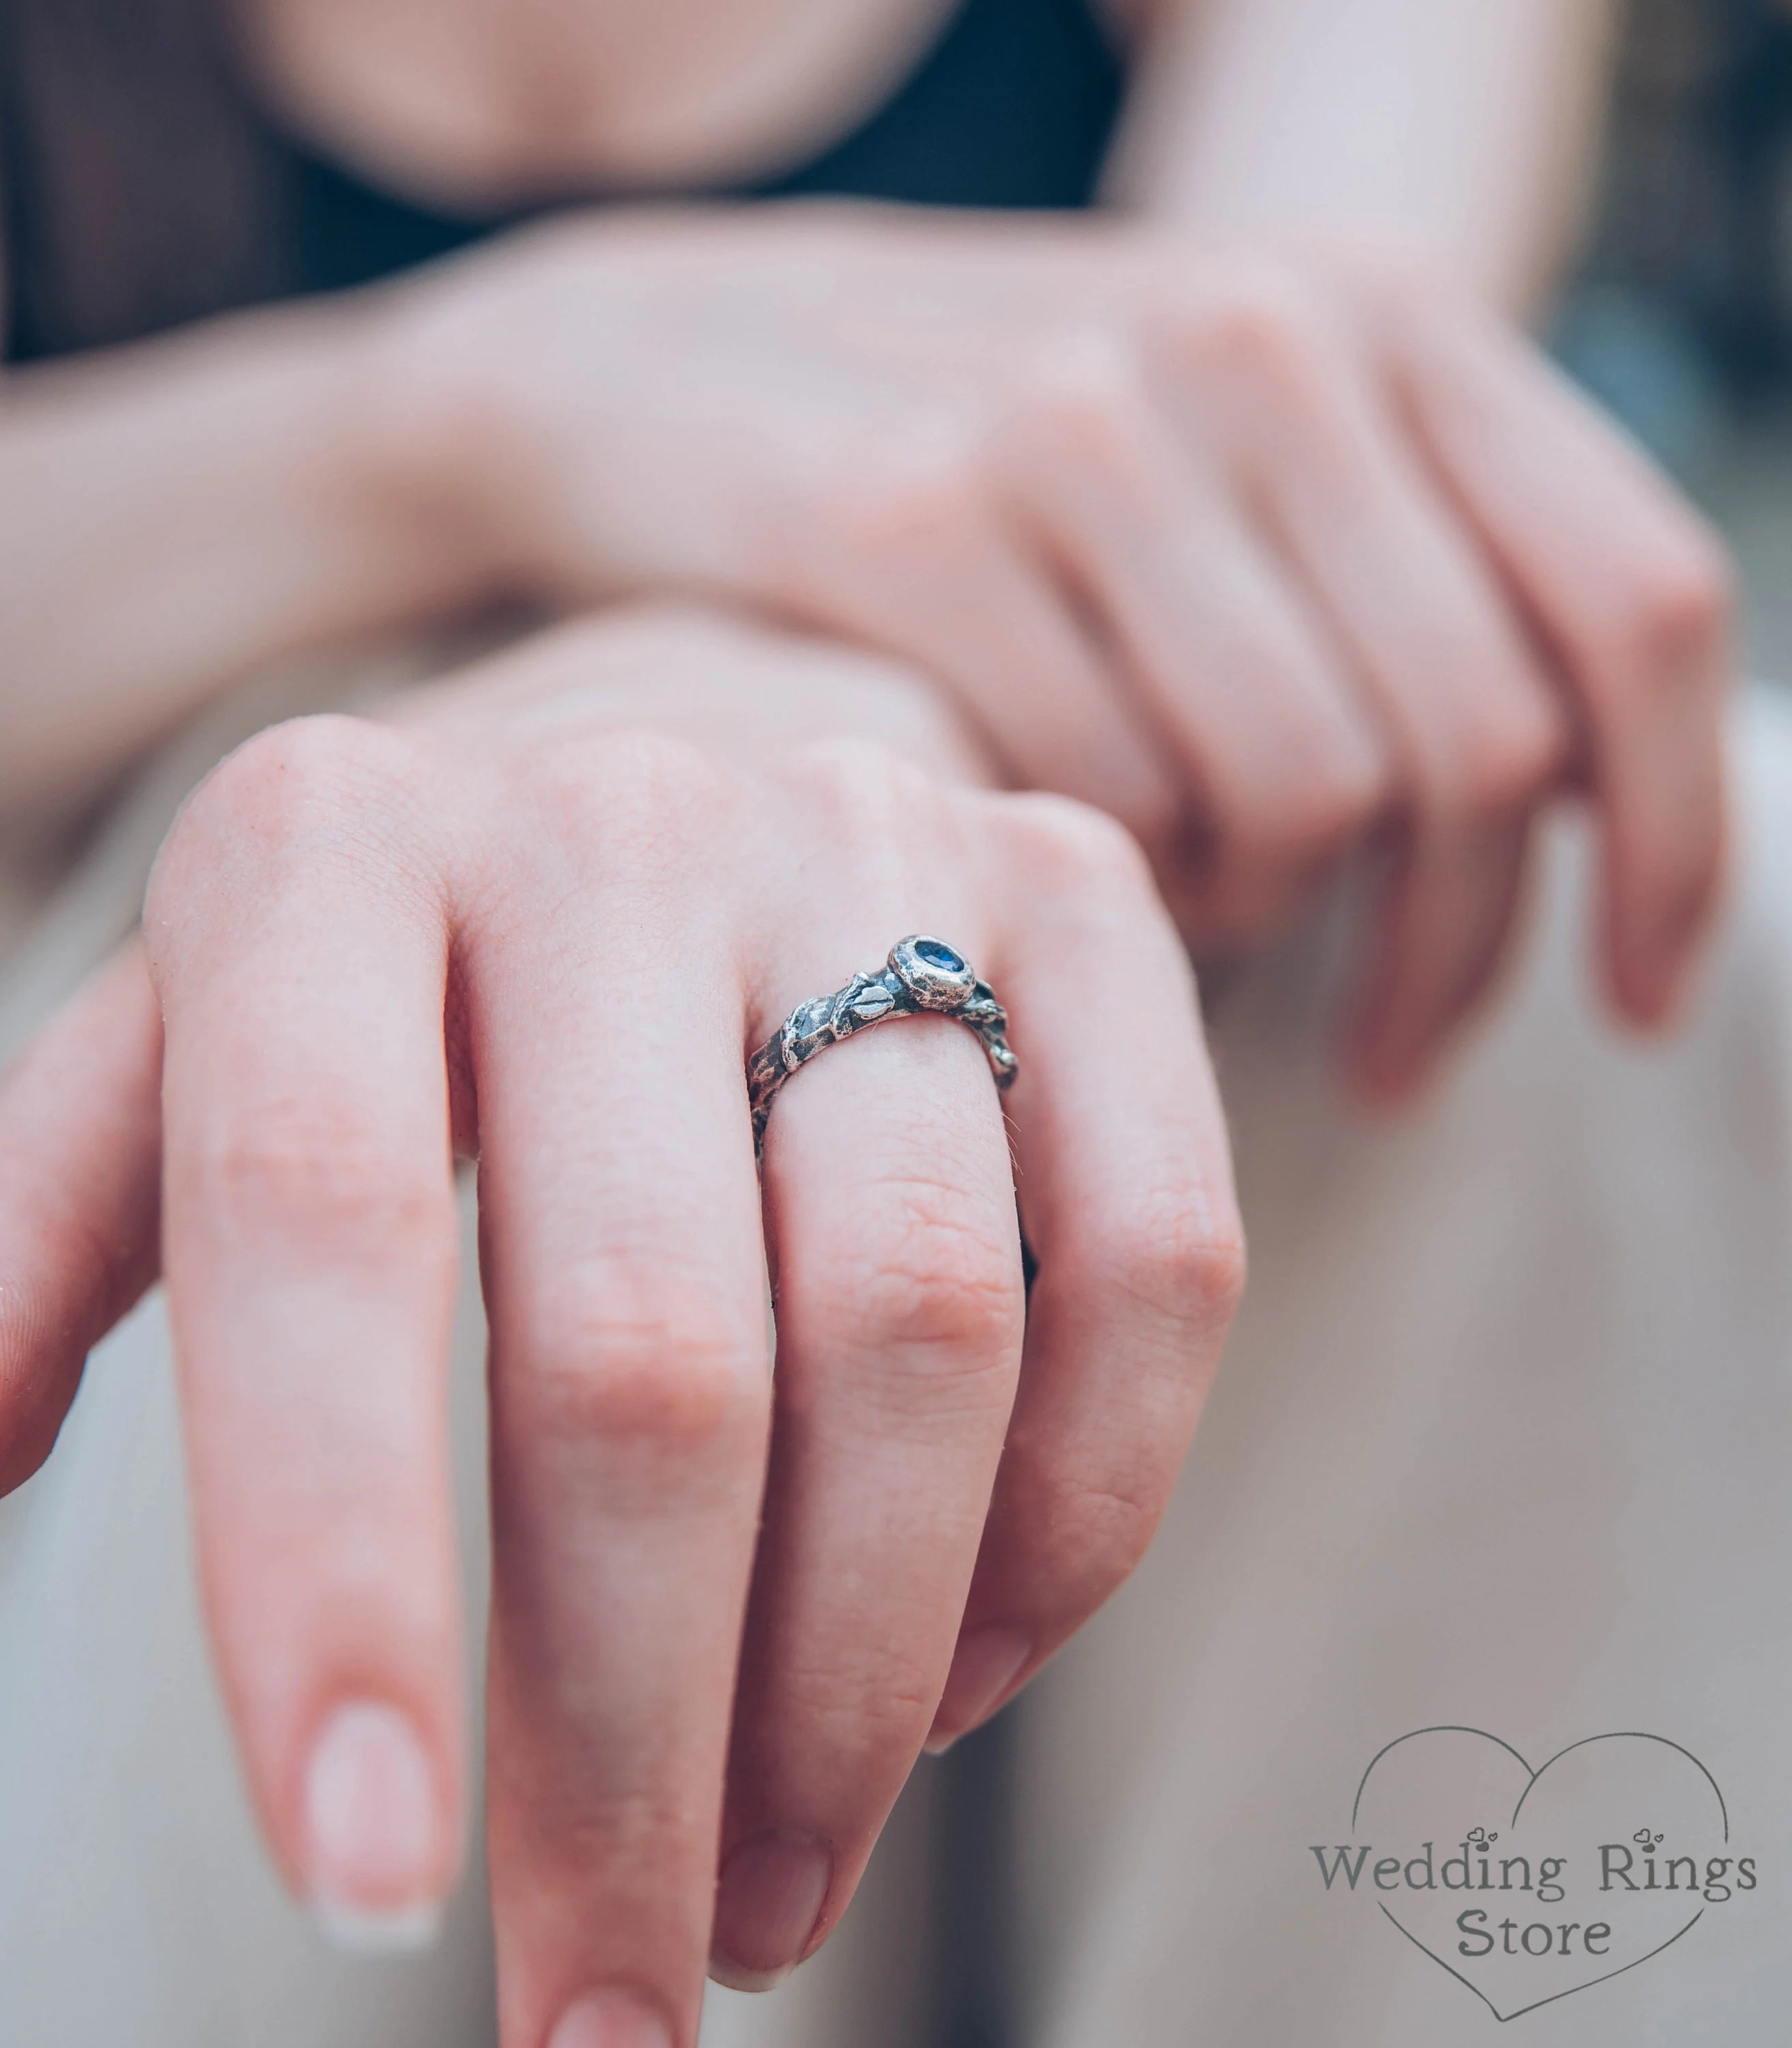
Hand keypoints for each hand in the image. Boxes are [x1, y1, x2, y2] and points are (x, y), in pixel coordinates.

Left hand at [0, 607, 1241, 2045]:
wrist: (680, 735)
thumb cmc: (405, 965)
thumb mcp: (180, 1044)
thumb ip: (55, 1224)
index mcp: (328, 844)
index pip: (316, 1225)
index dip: (336, 1578)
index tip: (368, 1892)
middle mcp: (616, 812)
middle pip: (651, 1347)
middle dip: (637, 1743)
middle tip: (614, 2001)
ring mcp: (881, 839)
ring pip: (925, 1325)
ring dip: (858, 1681)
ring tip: (775, 1871)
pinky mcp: (1085, 892)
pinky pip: (1157, 1256)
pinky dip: (1081, 1518)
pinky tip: (962, 1667)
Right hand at [388, 207, 1733, 1096]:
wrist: (650, 355)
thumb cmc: (978, 460)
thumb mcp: (1219, 453)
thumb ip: (1400, 578)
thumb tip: (1571, 807)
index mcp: (1379, 312)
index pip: (1631, 601)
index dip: (1677, 833)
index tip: (1640, 991)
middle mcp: (1256, 340)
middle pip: (1478, 739)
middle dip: (1456, 952)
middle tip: (1391, 1055)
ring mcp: (1078, 422)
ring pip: (1304, 789)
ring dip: (1264, 919)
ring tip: (1186, 929)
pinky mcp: (908, 522)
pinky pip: (1103, 802)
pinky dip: (1112, 895)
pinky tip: (1070, 892)